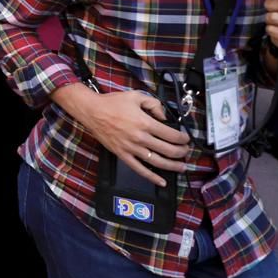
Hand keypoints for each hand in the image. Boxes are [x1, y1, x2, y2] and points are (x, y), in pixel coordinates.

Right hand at [58, 86, 189, 187]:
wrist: (91, 111)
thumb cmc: (112, 103)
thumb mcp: (136, 96)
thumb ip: (154, 104)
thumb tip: (163, 116)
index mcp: (145, 123)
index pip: (171, 135)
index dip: (183, 139)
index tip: (186, 139)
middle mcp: (140, 138)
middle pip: (168, 150)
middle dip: (181, 152)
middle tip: (185, 151)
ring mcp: (131, 148)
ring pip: (157, 162)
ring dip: (173, 166)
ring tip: (181, 167)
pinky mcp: (123, 155)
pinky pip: (139, 169)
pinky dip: (152, 177)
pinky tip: (161, 182)